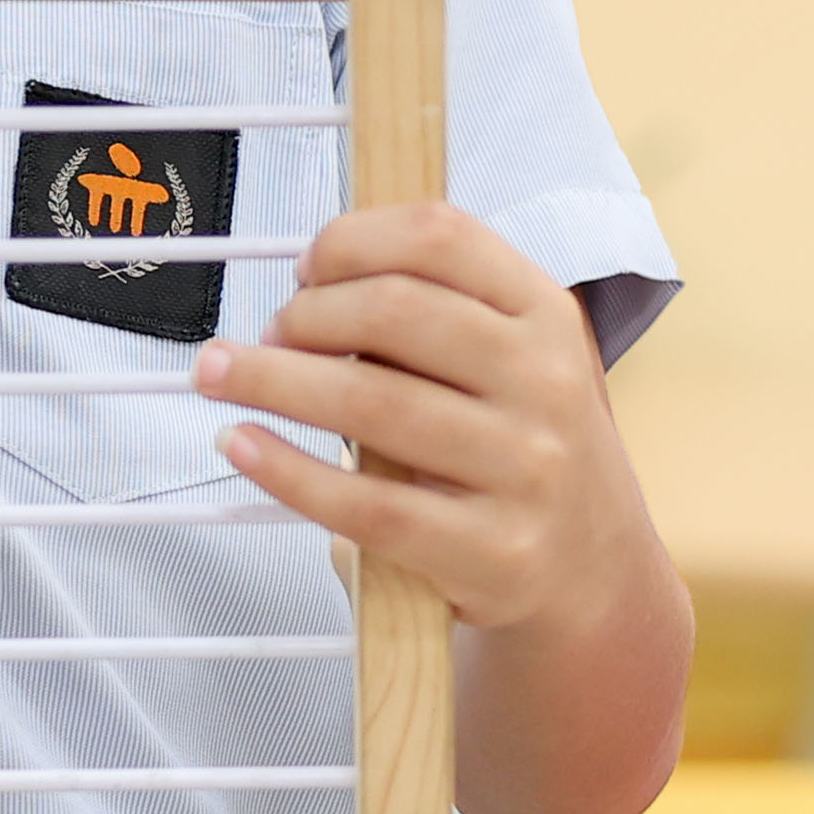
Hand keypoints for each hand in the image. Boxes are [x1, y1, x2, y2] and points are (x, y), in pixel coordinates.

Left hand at [193, 204, 661, 638]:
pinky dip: (288, 469)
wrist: (596, 578)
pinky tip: (240, 444)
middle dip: (305, 314)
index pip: (440, 236)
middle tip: (264, 333)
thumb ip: (433, 311)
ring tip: (216, 374)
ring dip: (270, 379)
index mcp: (547, 315)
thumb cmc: (520, 447)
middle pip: (394, 311)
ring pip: (370, 402)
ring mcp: (528, 471)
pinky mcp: (495, 553)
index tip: (304, 268)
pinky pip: (368, 506)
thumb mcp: (511, 360)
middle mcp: (547, 384)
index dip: (352, 239)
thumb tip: (307, 284)